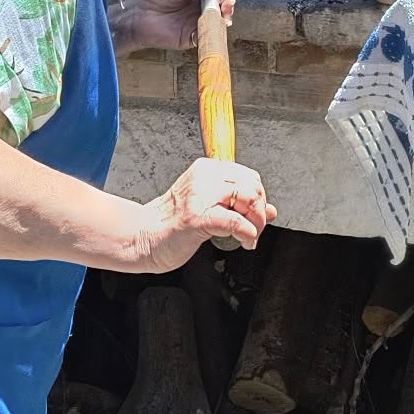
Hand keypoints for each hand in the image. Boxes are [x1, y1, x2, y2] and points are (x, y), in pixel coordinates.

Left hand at [116, 0, 234, 53]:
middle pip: (219, 9)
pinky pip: (207, 36)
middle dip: (227, 4)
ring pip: (217, 22)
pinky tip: (216, 23)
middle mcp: (197, 12)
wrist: (136, 17)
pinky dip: (215, 30)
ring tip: (224, 9)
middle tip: (226, 0)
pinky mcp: (191, 39)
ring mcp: (195, 26)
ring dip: (224, 16)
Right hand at [135, 157, 275, 271]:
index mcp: (206, 170)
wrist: (142, 237)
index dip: (260, 198)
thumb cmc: (172, 224)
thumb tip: (271, 210)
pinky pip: (237, 223)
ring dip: (257, 223)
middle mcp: (204, 178)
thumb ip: (239, 206)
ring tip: (251, 236)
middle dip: (261, 211)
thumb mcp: (209, 206)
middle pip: (253, 186)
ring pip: (249, 200)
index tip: (256, 216)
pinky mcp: (197, 217)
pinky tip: (245, 243)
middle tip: (256, 228)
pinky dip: (248, 235)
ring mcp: (200, 196)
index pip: (249, 176)